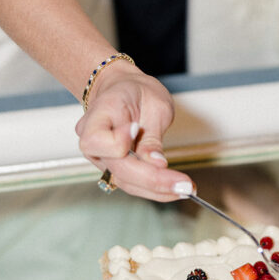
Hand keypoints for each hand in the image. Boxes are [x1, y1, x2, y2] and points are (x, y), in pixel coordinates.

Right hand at [75, 62, 194, 201]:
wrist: (123, 90)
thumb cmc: (137, 91)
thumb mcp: (154, 104)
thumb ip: (152, 136)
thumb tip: (156, 163)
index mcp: (99, 114)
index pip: (97, 139)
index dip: (118, 141)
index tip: (137, 128)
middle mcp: (93, 139)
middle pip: (118, 168)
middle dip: (152, 179)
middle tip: (184, 185)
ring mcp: (101, 156)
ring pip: (125, 181)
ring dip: (157, 189)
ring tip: (185, 189)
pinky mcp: (113, 167)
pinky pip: (131, 182)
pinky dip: (154, 188)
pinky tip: (175, 188)